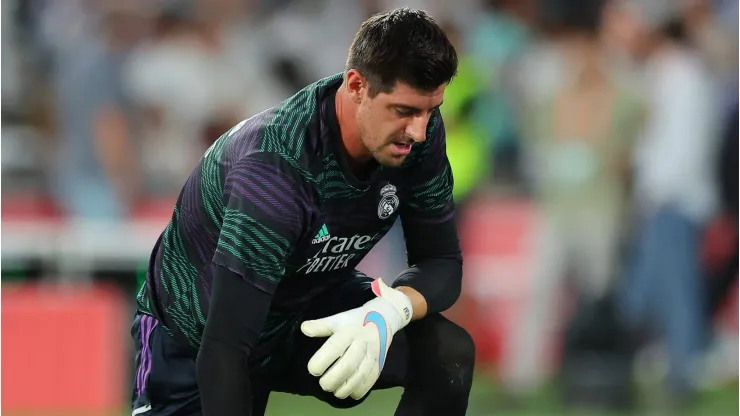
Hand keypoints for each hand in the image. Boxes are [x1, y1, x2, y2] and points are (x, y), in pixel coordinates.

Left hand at [300, 279, 412, 399]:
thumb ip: (321, 326)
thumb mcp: (338, 319)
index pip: (334, 348)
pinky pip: (369, 382)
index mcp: (349, 332)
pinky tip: (349, 391)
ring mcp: (372, 356)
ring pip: (358, 378)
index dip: (321, 361)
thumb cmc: (356, 320)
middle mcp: (362, 344)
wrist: (384, 319)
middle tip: (323, 383)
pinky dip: (357, 391)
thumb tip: (304, 329)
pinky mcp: (379, 365)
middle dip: (331, 380)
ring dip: (343, 388)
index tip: (313, 369)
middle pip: (347, 367)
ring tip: (334, 390)